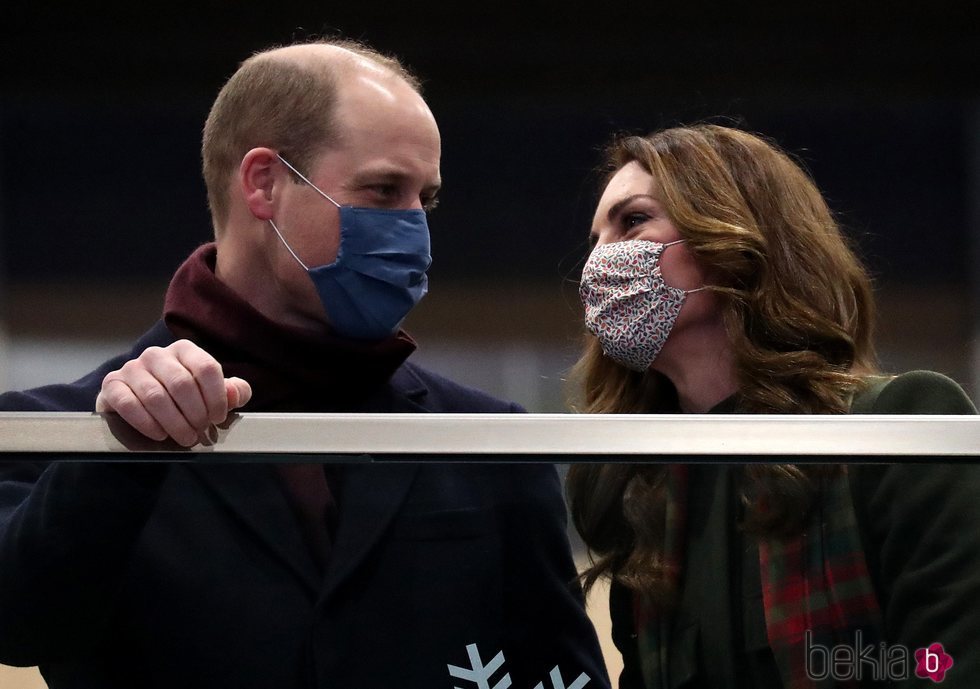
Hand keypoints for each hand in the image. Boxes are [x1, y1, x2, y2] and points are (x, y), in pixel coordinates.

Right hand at [95, 340, 251, 446]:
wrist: (140, 406)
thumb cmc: (182, 399)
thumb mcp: (212, 394)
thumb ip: (232, 391)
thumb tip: (235, 393)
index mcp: (184, 350)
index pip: (206, 368)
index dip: (216, 397)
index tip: (218, 418)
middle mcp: (157, 355)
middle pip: (182, 383)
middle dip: (195, 413)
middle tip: (200, 432)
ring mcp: (132, 368)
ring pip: (156, 396)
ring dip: (174, 422)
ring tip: (185, 438)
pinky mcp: (112, 385)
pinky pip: (128, 404)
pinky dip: (147, 423)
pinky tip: (160, 434)